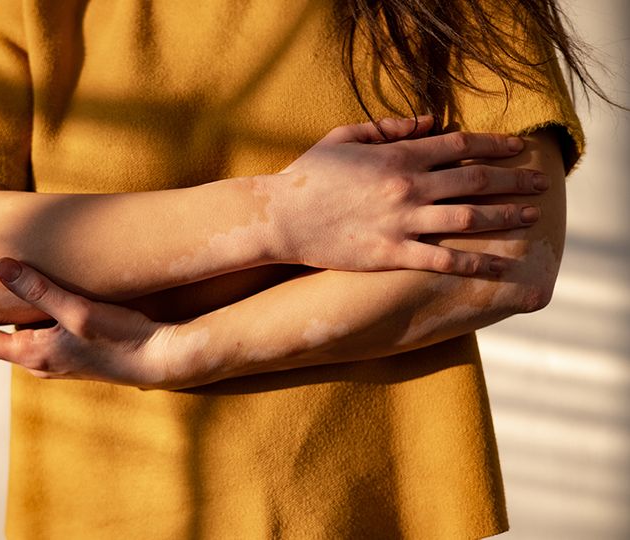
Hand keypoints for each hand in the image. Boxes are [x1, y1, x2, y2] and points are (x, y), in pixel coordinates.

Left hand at [0, 258, 190, 388]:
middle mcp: (36, 361)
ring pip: (9, 339)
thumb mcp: (79, 312)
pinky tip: (20, 308)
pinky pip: (31, 336)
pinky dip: (15, 322)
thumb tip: (0, 265)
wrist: (160, 361)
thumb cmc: (122, 338)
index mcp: (31, 353)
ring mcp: (53, 360)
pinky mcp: (70, 354)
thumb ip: (40, 290)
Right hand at [270, 116, 547, 275]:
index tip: (519, 149)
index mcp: (398, 156)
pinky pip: (442, 259)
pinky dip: (474, 262)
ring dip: (505, 217)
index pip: (460, 145)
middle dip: (513, 180)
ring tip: (531, 218)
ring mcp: (401, 222)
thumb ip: (391, 127)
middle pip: (475, 180)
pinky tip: (498, 266)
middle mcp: (407, 186)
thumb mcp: (346, 137)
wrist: (281, 217)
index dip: (495, 146)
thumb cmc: (309, 174)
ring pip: (468, 218)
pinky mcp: (391, 254)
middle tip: (541, 183)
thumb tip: (430, 122)